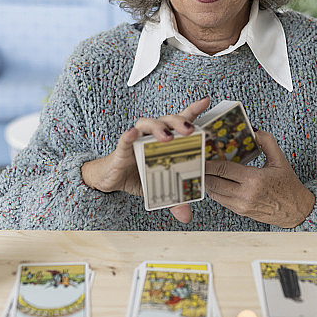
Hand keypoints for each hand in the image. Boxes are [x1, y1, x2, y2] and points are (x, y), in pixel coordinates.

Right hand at [81, 97, 210, 222]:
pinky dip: (129, 135)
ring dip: (158, 127)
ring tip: (167, 136)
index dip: (193, 110)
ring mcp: (137, 140)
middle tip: (191, 129)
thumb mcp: (159, 188)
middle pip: (167, 120)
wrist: (110, 180)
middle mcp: (152, 136)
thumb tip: (186, 216)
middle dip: (180, 122)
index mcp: (164, 142)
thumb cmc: (137, 176)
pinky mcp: (122, 149)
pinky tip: (133, 133)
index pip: (180, 123)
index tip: (206, 101)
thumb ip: (175, 200)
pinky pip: (125, 139)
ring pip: (147, 124)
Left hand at [205, 130, 314, 227]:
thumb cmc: (288, 185)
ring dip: (207, 181)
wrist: (296, 211)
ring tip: (203, 170)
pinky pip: (220, 200)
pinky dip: (214, 190)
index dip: (209, 162)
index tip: (202, 154)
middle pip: (213, 182)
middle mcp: (245, 195)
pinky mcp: (240, 212)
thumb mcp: (280, 160)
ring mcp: (241, 205)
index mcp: (254, 180)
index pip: (223, 169)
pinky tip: (214, 181)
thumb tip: (253, 130)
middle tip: (197, 161)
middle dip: (203, 171)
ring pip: (214, 193)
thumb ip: (267, 142)